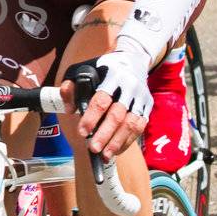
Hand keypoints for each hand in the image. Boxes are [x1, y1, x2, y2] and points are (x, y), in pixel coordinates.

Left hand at [66, 41, 152, 160]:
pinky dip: (128, 141)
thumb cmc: (102, 69)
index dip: (91, 117)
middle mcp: (129, 87)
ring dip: (117, 142)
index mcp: (111, 76)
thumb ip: (71, 87)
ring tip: (104, 156)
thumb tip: (69, 109)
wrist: (133, 59)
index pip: (101, 100)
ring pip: (131, 124)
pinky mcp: (147, 106)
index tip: (82, 132)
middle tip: (93, 149)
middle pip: (117, 115)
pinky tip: (116, 150)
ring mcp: (141, 97)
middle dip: (104, 134)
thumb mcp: (82, 70)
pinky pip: (139, 128)